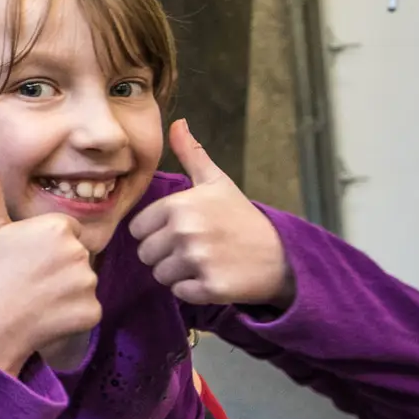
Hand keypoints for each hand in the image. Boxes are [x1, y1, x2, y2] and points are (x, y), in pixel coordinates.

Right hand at [0, 167, 100, 375]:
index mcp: (58, 226)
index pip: (67, 231)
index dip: (47, 246)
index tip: (28, 260)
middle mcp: (78, 250)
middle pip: (78, 257)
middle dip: (61, 268)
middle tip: (30, 280)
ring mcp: (88, 283)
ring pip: (84, 284)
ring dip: (68, 293)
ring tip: (37, 300)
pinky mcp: (91, 311)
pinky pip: (88, 310)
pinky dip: (73, 316)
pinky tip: (47, 317)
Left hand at [129, 121, 294, 308]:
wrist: (281, 256)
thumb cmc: (242, 218)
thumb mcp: (217, 183)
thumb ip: (191, 155)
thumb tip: (177, 124)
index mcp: (180, 205)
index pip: (137, 229)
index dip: (155, 232)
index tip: (180, 230)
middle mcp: (186, 231)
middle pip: (145, 254)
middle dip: (164, 255)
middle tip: (194, 249)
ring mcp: (198, 260)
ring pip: (160, 275)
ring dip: (177, 274)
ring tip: (203, 262)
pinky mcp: (210, 287)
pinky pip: (180, 294)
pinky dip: (193, 290)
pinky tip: (212, 277)